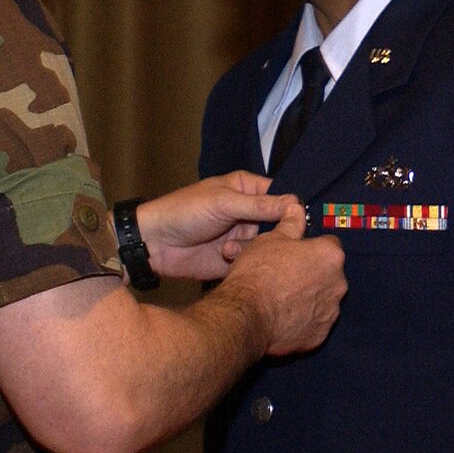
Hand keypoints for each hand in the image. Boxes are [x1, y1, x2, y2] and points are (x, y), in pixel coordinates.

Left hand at [136, 171, 300, 280]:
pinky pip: (253, 262)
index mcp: (247, 190)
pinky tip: (226, 257)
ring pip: (268, 245)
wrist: (155, 244)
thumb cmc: (185, 212)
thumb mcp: (224, 203)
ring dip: (253, 247)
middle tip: (268, 237)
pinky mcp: (236, 260)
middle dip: (276, 232)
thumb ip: (260, 205)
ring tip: (229, 248)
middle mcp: (248, 213)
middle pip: (279, 224)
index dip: (291, 207)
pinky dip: (245, 262)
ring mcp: (243, 237)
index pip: (280, 196)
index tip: (298, 219)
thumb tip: (296, 203)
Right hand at [220, 201, 344, 354]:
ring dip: (308, 298)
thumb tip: (296, 206)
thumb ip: (290, 224)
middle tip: (285, 276)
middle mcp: (338, 283)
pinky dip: (302, 321)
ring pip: (322, 300)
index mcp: (330, 255)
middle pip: (328, 274)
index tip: (294, 253)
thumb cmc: (258, 271)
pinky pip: (314, 324)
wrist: (246, 314)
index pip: (328, 244)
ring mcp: (330, 312)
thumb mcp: (271, 239)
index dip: (310, 248)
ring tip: (281, 298)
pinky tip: (282, 317)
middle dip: (312, 274)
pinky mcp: (319, 335)